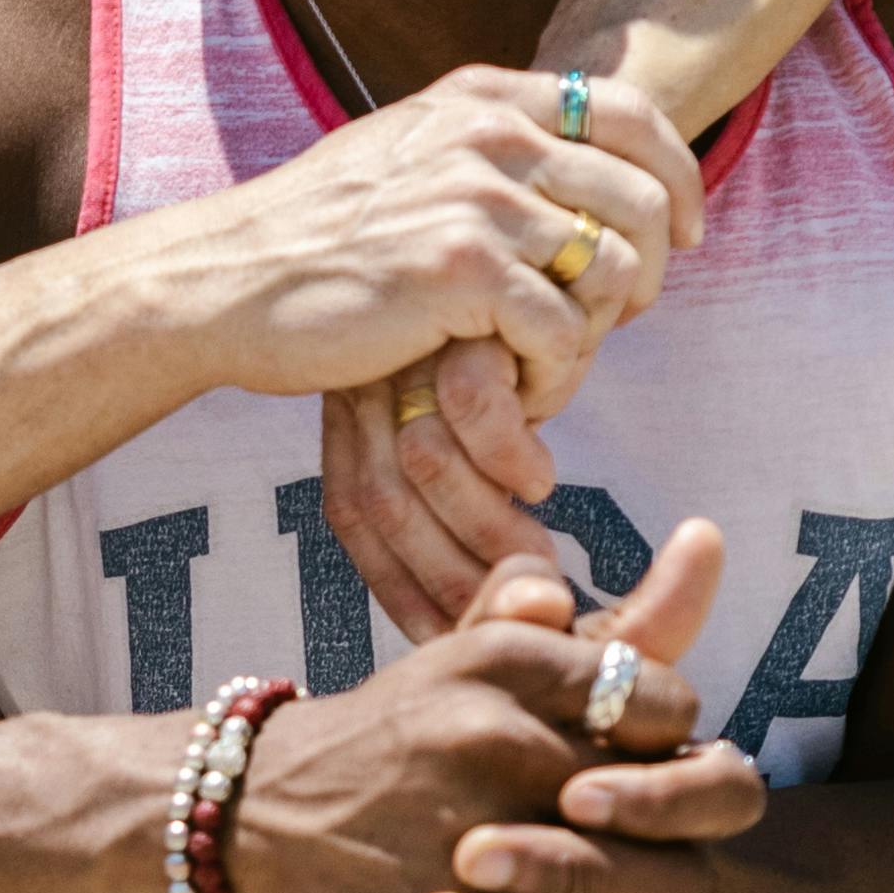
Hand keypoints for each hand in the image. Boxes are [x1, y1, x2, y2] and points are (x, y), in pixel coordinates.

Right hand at [150, 67, 700, 423]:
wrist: (229, 278)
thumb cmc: (319, 234)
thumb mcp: (410, 152)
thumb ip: (488, 143)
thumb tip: (582, 164)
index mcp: (483, 98)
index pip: (630, 110)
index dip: (678, 174)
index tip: (683, 231)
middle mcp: (488, 133)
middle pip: (641, 196)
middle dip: (650, 269)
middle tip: (620, 318)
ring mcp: (475, 198)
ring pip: (610, 268)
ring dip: (599, 330)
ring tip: (554, 359)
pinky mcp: (459, 271)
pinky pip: (562, 330)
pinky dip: (554, 374)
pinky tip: (515, 390)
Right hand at [218, 523, 738, 892]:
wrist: (256, 801)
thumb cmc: (393, 729)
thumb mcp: (466, 649)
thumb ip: (570, 613)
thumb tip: (697, 545)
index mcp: (507, 663)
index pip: (662, 704)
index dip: (678, 743)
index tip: (652, 762)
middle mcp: (488, 739)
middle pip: (663, 818)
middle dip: (669, 847)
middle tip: (644, 857)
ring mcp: (458, 839)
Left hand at [319, 334, 558, 625]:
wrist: (541, 255)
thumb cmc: (513, 350)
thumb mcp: (464, 422)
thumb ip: (457, 495)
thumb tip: (500, 602)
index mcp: (352, 416)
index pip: (353, 519)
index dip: (397, 589)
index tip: (446, 637)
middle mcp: (365, 384)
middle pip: (382, 503)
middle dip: (450, 574)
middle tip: (519, 606)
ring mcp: (406, 349)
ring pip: (423, 462)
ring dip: (486, 524)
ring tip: (541, 553)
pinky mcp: (455, 316)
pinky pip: (471, 403)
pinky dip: (507, 454)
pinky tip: (541, 478)